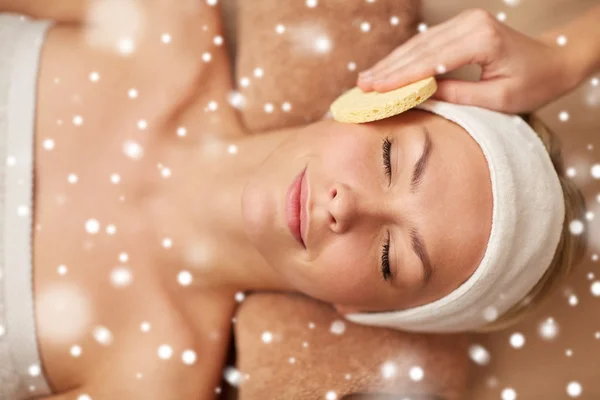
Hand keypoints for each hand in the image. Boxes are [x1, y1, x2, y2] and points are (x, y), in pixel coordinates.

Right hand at [357, 9, 580, 113]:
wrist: (554, 60)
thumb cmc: (533, 83)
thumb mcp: (498, 99)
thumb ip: (457, 95)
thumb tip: (419, 95)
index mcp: (481, 39)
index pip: (430, 61)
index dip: (399, 77)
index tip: (374, 90)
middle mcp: (470, 23)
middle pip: (419, 49)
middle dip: (388, 69)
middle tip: (361, 87)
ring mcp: (465, 21)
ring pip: (419, 44)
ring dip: (391, 62)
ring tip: (367, 80)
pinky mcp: (461, 26)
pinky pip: (427, 43)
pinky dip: (405, 58)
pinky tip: (387, 69)